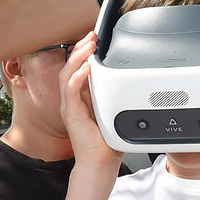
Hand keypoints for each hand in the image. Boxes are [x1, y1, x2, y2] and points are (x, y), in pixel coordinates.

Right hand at [60, 33, 121, 170]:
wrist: (99, 163)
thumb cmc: (107, 142)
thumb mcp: (115, 112)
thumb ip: (118, 97)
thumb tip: (132, 83)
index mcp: (81, 98)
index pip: (77, 68)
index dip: (84, 52)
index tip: (96, 40)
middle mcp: (72, 99)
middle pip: (70, 66)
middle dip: (81, 48)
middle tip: (92, 36)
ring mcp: (69, 106)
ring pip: (67, 74)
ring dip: (78, 58)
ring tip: (88, 46)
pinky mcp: (70, 113)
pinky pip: (70, 90)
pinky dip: (77, 77)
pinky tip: (86, 68)